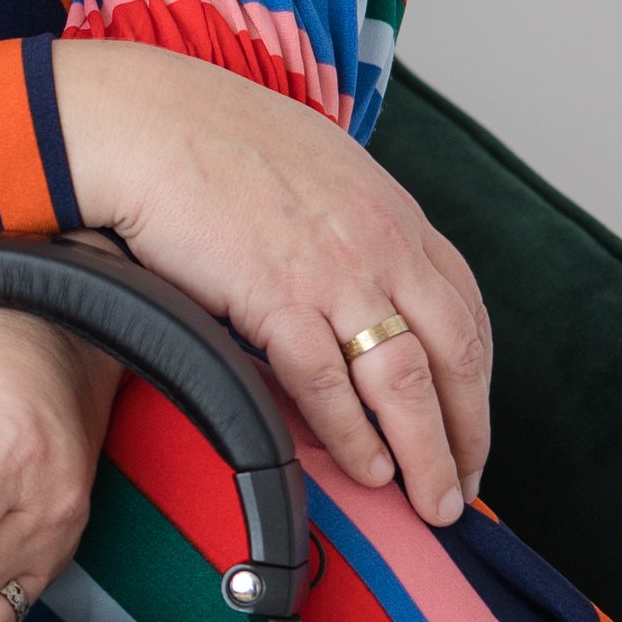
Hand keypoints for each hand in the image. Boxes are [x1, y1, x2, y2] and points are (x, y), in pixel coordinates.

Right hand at [55, 38, 490, 527]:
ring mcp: (332, 271)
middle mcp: (379, 243)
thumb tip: (353, 286)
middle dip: (467, 432)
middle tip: (463, 485)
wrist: (145, 121)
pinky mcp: (275, 296)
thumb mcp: (316, 169)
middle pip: (454, 354)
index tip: (471, 425)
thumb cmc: (212, 138)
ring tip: (430, 500)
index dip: (476, 381)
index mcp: (392, 212)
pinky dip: (353, 435)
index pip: (464, 310)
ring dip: (427, 451)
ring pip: (406, 380)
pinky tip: (364, 469)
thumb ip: (349, 226)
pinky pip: (329, 384)